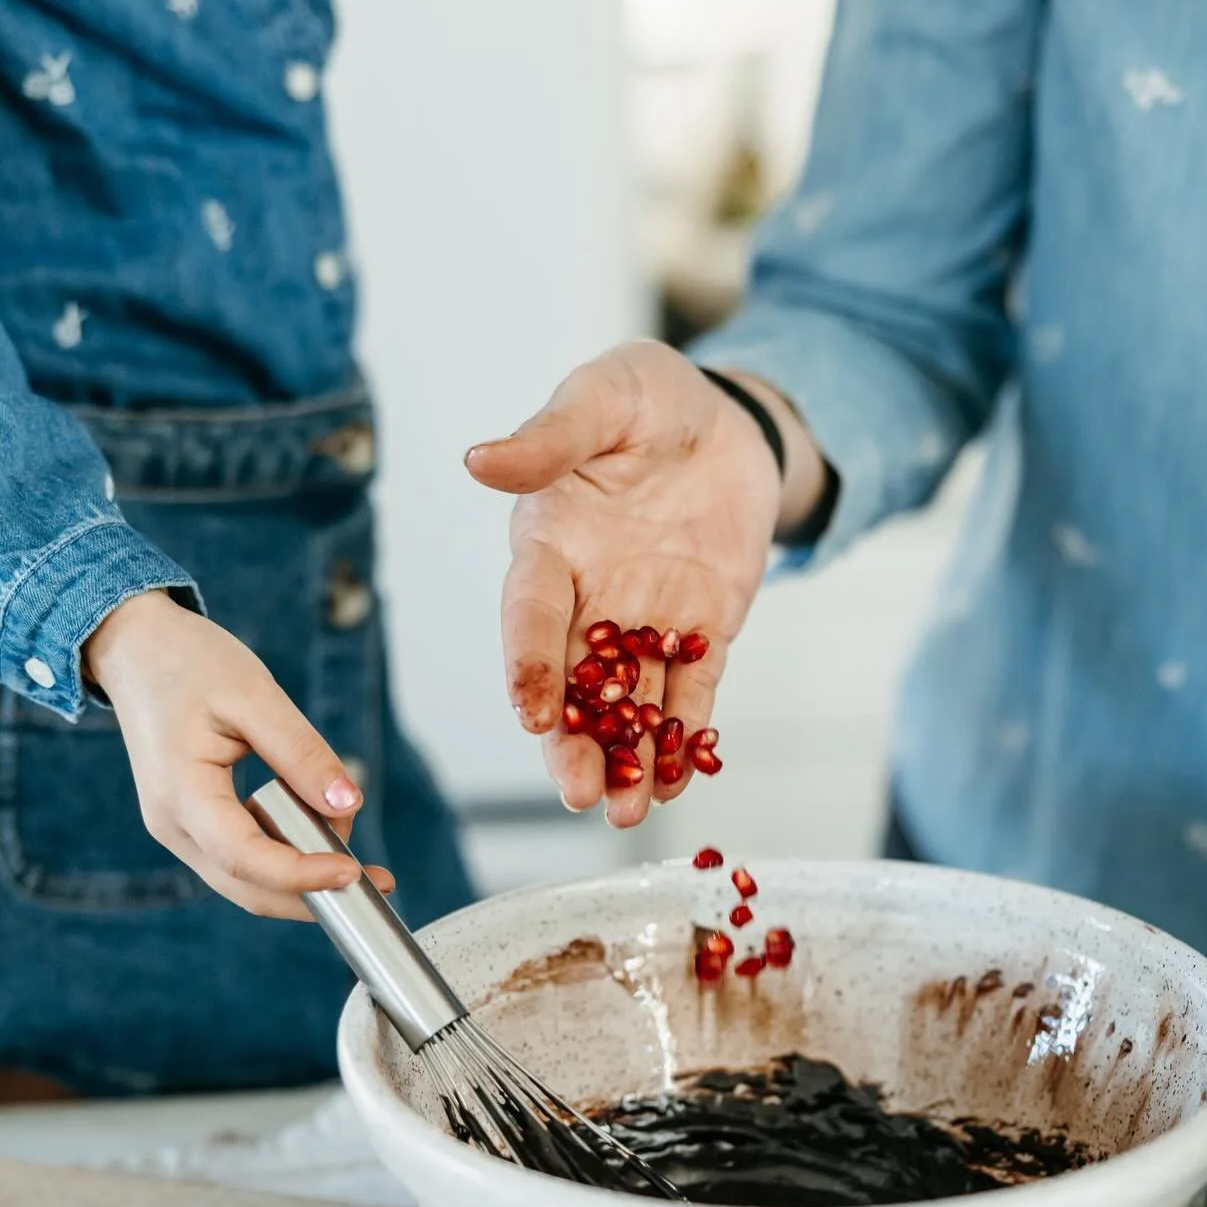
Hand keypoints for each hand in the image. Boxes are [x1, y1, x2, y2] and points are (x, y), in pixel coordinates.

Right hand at [85, 591, 394, 918]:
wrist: (139, 652)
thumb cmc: (189, 664)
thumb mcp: (255, 696)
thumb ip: (301, 752)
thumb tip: (348, 803)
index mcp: (180, 793)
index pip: (245, 858)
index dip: (302, 875)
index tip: (354, 873)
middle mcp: (173, 826)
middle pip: (249, 888)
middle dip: (314, 891)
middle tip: (380, 878)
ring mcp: (180, 830)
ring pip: (248, 880)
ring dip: (303, 873)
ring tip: (347, 824)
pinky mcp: (195, 824)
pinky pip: (245, 857)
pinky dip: (287, 851)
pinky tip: (320, 822)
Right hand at [464, 340, 824, 822]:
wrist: (728, 415)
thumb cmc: (647, 395)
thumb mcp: (603, 396)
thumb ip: (550, 437)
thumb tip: (479, 460)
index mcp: (549, 542)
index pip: (529, 614)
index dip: (527, 665)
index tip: (530, 714)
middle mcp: (588, 593)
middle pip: (572, 679)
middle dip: (573, 740)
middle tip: (577, 794)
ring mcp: (644, 617)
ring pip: (628, 700)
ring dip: (627, 756)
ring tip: (627, 811)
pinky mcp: (701, 628)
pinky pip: (690, 690)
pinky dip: (684, 734)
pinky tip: (678, 781)